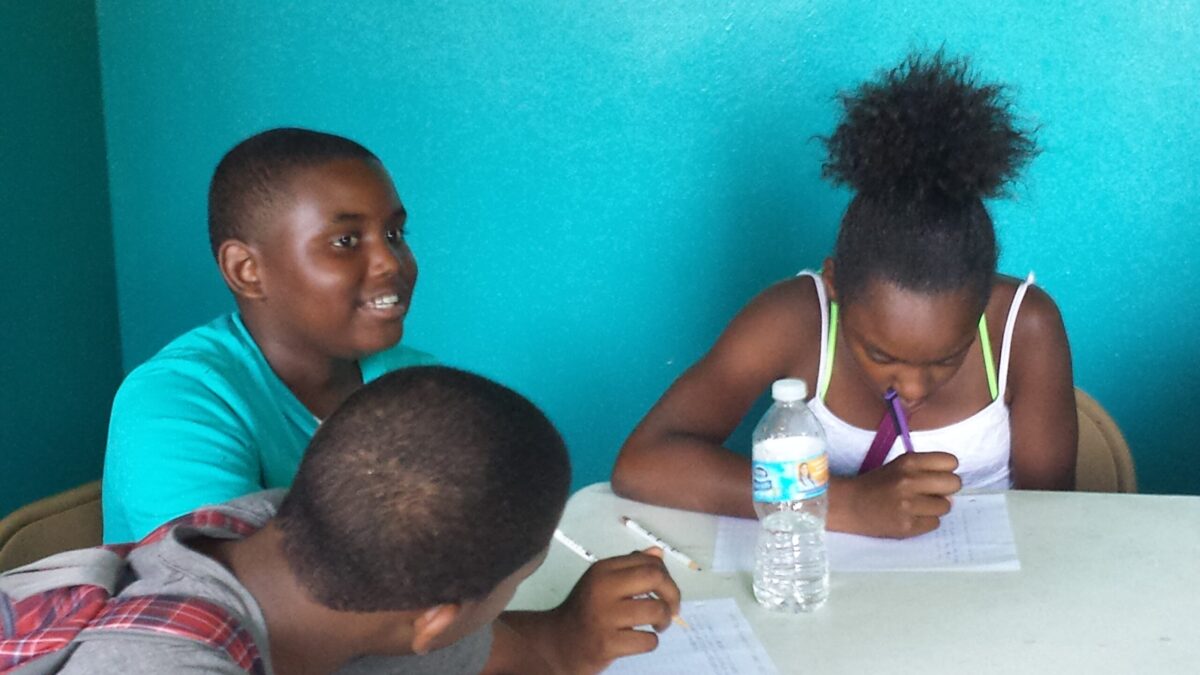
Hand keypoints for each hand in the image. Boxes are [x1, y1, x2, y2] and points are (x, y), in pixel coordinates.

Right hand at [544, 549, 681, 673]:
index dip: (666, 576)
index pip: (649, 561)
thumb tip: (658, 553)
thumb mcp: (602, 582)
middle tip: (671, 609)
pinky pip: (647, 640)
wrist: (559, 642)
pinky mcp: (606, 644)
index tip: (665, 591)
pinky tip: (640, 640)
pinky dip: (651, 641)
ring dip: (665, 620)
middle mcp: (602, 588)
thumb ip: (630, 567)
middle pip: (655, 578)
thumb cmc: (586, 610)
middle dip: (673, 594)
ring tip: (658, 626)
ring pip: (656, 610)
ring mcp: (603, 617)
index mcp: (603, 570)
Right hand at [845, 451, 961, 537]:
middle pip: (953, 483)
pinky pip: (935, 523)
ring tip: (917, 507)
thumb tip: (951, 490)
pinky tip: (911, 517)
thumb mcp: (898, 467)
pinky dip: (925, 521)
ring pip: (946, 506)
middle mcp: (909, 481)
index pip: (950, 462)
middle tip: (932, 493)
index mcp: (908, 462)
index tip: (937, 476)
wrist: (850, 505)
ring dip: (935, 508)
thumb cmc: (876, 484)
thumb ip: (924, 471)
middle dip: (947, 489)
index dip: (946, 470)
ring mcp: (908, 505)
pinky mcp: (907, 526)